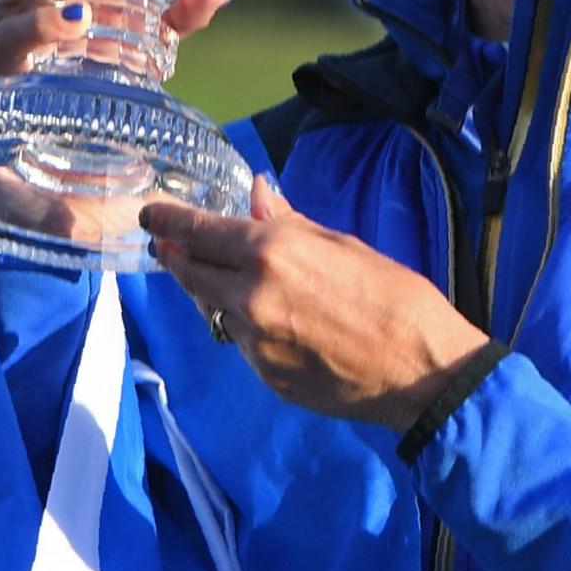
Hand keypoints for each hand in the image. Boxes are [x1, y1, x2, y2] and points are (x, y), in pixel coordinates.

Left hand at [140, 178, 490, 430]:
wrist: (421, 370)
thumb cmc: (394, 297)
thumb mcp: (342, 245)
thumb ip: (288, 223)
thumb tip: (255, 194)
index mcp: (271, 254)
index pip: (199, 232)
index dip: (169, 221)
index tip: (150, 215)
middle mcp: (250, 298)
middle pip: (190, 274)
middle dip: (175, 256)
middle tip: (166, 245)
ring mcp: (254, 342)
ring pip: (213, 310)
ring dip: (211, 292)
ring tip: (223, 278)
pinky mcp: (265, 376)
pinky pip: (242, 343)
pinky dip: (245, 326)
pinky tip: (273, 321)